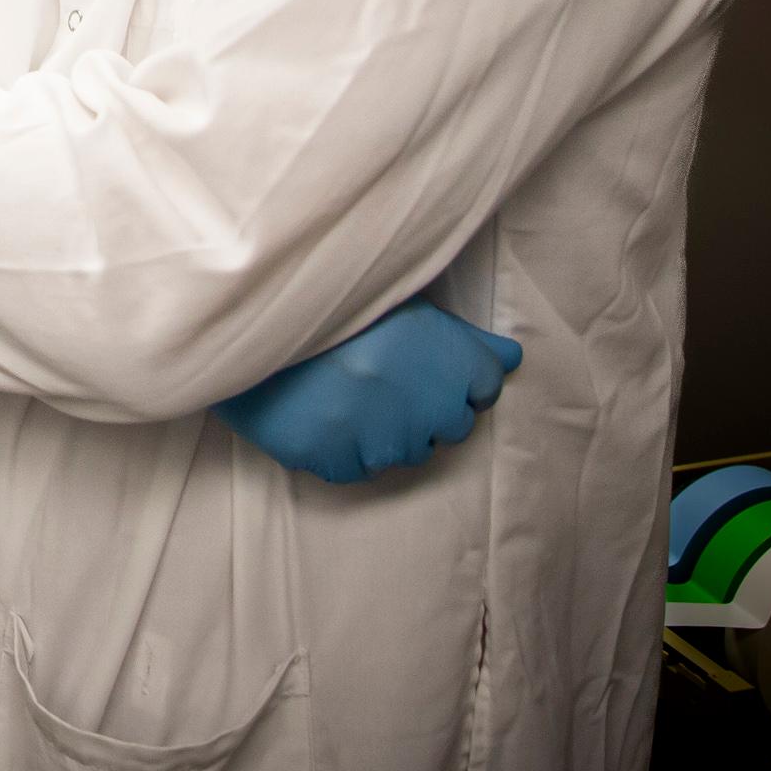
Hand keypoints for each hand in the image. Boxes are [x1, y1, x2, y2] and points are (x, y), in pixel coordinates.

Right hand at [212, 300, 522, 484]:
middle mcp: (434, 409)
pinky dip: (343, 449)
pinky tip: (322, 412)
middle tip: (378, 375)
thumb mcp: (407, 303)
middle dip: (424, 407)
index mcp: (456, 363)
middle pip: (450, 425)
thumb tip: (513, 358)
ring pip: (405, 452)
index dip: (452, 374)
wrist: (257, 318)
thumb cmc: (337, 304)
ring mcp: (389, 443)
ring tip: (344, 390)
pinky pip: (356, 468)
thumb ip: (465, 338)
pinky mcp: (344, 464)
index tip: (420, 361)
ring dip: (384, 430)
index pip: (484, 386)